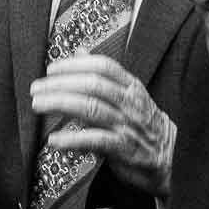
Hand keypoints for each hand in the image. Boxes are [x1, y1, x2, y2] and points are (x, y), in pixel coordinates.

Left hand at [31, 55, 175, 201]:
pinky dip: (72, 140)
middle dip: (60, 84)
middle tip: (36, 89)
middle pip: (93, 85)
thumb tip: (81, 50)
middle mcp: (130, 103)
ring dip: (60, 104)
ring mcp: (128, 125)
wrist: (171, 158)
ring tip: (37, 106)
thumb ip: (105, 75)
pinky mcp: (125, 150)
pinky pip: (96, 141)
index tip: (51, 69)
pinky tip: (54, 140)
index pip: (103, 66)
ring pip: (91, 109)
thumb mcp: (128, 95)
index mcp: (131, 87)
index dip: (74, 65)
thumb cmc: (142, 125)